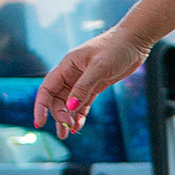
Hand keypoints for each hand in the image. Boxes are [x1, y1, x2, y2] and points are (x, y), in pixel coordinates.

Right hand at [34, 25, 150, 137]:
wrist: (135, 41)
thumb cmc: (116, 47)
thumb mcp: (99, 67)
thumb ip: (83, 88)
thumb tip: (70, 107)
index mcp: (67, 65)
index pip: (47, 88)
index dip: (41, 106)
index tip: (39, 122)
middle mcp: (72, 74)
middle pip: (58, 98)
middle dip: (59, 114)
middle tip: (67, 128)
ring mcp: (83, 80)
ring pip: (70, 103)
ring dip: (68, 117)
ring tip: (68, 134)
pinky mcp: (96, 86)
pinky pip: (83, 103)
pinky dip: (80, 114)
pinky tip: (78, 125)